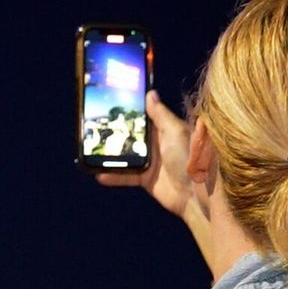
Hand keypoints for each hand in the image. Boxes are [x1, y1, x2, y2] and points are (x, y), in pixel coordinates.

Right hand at [95, 91, 199, 221]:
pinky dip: (113, 176)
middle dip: (115, 131)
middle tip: (92, 124)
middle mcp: (157, 144)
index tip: (111, 102)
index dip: (129, 109)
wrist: (197, 195)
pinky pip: (126, 176)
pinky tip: (99, 174)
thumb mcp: (175, 131)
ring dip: (111, 154)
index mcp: (165, 129)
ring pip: (125, 155)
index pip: (144, 115)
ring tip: (90, 149)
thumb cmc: (190, 158)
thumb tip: (150, 93)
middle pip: (131, 135)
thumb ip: (160, 114)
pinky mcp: (145, 179)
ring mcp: (150, 162)